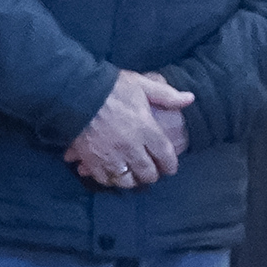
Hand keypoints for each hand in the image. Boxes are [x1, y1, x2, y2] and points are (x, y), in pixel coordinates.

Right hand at [69, 69, 196, 189]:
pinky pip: (105, 179)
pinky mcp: (92, 161)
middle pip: (147, 172)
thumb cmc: (112, 87)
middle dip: (152, 175)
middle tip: (151, 172)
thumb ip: (167, 95)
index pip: (165, 155)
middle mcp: (131, 147)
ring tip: (133, 176)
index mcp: (146, 129)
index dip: (170, 165)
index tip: (170, 168)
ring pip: (127, 180)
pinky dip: (111, 180)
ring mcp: (111, 156)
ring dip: (133, 180)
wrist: (77, 93)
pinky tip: (113, 175)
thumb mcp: (142, 85)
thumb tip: (190, 99)